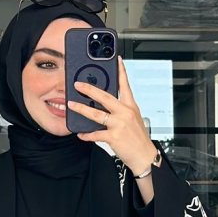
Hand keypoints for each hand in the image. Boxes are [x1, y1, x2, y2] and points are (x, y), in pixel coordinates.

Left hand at [72, 59, 157, 176]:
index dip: (121, 71)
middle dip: (89, 89)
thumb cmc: (138, 138)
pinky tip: (81, 134)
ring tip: (72, 105)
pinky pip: (96, 134)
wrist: (145, 156)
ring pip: (96, 114)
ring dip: (81, 109)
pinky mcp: (114, 137)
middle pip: (105, 97)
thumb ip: (121, 109)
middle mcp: (125, 112)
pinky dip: (87, 135)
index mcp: (131, 106)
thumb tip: (105, 104)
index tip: (116, 59)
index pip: (125, 85)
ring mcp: (119, 124)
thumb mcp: (134, 119)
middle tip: (78, 84)